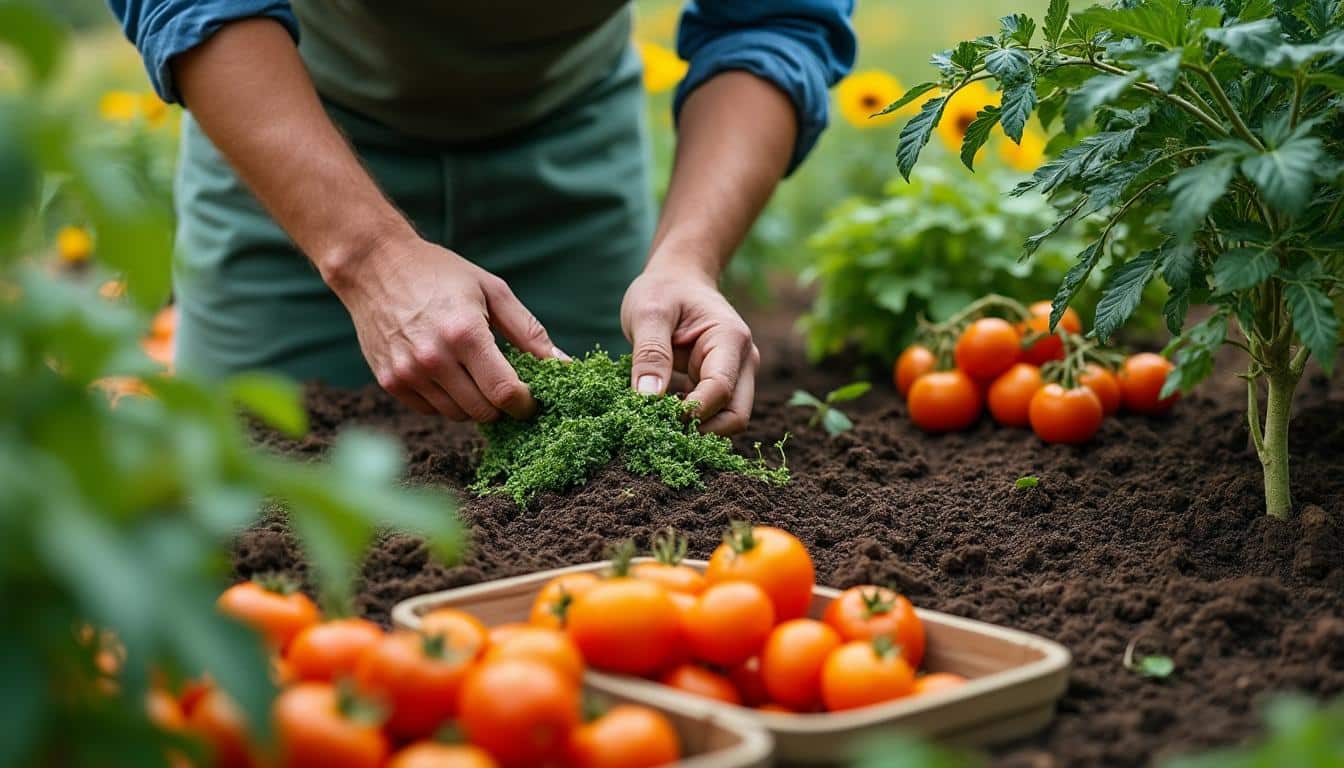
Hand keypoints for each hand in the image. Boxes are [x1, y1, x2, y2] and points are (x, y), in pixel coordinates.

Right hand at [328, 234, 564, 419]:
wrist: (375, 265)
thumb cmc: (440, 274)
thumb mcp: (492, 291)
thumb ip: (529, 332)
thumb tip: (563, 365)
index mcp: (465, 334)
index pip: (504, 392)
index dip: (525, 404)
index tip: (532, 400)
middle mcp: (434, 359)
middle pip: (484, 411)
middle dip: (502, 405)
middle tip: (505, 383)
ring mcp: (408, 373)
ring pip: (458, 415)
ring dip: (474, 403)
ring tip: (474, 372)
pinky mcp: (390, 381)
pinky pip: (432, 410)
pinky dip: (447, 400)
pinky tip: (447, 373)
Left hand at [621, 264, 758, 433]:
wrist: (677, 278)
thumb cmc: (664, 290)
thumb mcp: (648, 313)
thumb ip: (650, 354)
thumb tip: (647, 399)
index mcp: (732, 339)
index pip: (720, 390)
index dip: (691, 411)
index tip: (657, 416)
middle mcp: (744, 361)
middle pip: (736, 416)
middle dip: (701, 430)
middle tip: (660, 430)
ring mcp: (737, 375)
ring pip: (728, 421)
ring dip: (697, 430)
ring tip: (659, 422)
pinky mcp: (723, 385)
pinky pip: (715, 415)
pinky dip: (693, 423)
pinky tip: (664, 415)